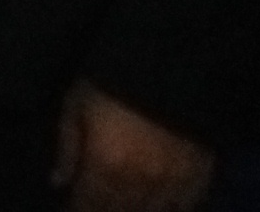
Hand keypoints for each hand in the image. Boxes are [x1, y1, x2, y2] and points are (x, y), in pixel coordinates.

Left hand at [52, 82, 212, 211]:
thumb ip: (68, 147)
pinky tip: (157, 207)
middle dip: (103, 211)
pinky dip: (170, 211)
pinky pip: (186, 208)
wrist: (168, 63)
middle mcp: (141, 184)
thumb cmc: (111, 80)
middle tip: (94, 204)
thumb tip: (58, 182)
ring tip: (122, 204)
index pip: (88, 206)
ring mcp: (174, 184)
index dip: (77, 210)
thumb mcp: (77, 105)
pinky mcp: (201, 177)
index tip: (70, 208)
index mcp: (106, 166)